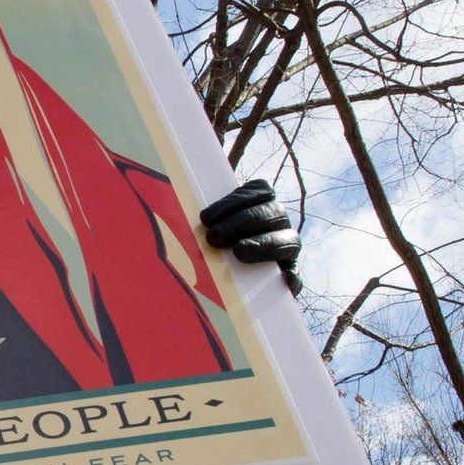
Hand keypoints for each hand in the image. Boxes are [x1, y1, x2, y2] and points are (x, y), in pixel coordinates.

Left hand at [199, 178, 300, 292]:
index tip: (204, 217)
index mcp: (263, 203)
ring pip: (288, 241)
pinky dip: (291, 278)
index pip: (261, 190)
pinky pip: (296, 277)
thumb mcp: (207, 221)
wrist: (228, 279)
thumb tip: (167, 184)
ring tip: (238, 252)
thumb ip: (202, 210)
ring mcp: (288, 249)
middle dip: (242, 222)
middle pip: (272, 213)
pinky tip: (283, 280)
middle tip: (213, 237)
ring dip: (263, 245)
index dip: (235, 200)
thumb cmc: (212, 240)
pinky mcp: (289, 276)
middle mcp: (279, 222)